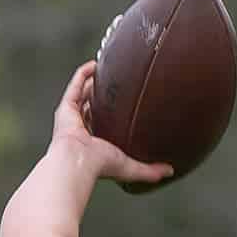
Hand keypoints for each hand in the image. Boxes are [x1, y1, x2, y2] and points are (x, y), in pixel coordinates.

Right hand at [50, 60, 173, 187]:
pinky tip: (94, 65)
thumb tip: (169, 171)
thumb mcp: (132, 167)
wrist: (79, 159)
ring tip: (106, 71)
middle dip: (104, 96)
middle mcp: (83, 130)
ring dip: (94, 83)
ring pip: (84, 95)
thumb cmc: (100, 165)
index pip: (106, 126)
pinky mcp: (66, 107)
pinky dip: (83, 74)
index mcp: (97, 144)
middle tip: (117, 85)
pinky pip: (75, 86)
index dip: (115, 116)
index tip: (126, 106)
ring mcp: (73, 117)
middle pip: (94, 107)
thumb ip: (150, 170)